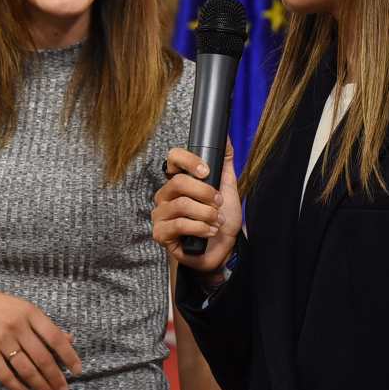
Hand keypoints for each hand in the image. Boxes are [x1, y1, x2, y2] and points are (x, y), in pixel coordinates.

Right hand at [0, 281, 82, 389]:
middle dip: (56, 378)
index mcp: (31, 313)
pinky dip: (17, 387)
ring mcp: (1, 339)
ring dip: (40, 386)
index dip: (69, 356)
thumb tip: (69, 339)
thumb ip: (45, 325)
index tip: (77, 371)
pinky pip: (4, 374)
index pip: (55, 338)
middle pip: (42, 357)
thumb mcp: (24, 308)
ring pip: (26, 368)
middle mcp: (18, 326)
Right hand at [152, 139, 241, 274]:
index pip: (172, 159)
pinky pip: (179, 225)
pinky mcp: (161, 233)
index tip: (206, 171)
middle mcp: (165, 195)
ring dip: (206, 213)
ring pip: (181, 205)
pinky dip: (200, 227)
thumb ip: (225, 163)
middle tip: (219, 203)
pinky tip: (209, 231)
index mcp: (178, 181)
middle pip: (179, 182)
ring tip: (217, 221)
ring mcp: (161, 214)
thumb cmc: (221, 219)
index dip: (189, 161)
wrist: (222, 249)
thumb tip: (227, 139)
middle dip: (205, 193)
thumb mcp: (227, 188)